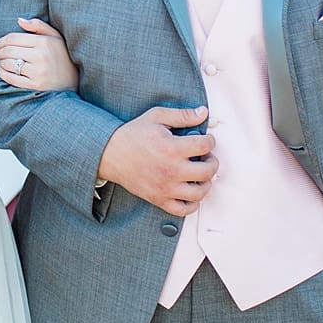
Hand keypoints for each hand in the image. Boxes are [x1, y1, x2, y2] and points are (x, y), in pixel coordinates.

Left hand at [0, 17, 78, 91]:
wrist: (73, 81)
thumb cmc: (62, 56)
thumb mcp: (55, 36)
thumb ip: (37, 25)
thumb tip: (19, 20)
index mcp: (44, 42)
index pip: (14, 38)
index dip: (2, 40)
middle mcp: (40, 56)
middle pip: (9, 51)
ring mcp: (38, 72)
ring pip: (9, 64)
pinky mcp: (35, 85)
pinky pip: (12, 78)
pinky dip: (2, 74)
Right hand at [96, 106, 216, 216]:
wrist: (110, 154)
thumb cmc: (132, 135)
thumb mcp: (157, 117)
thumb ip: (182, 115)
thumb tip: (202, 113)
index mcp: (171, 148)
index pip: (205, 146)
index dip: (210, 140)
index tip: (206, 140)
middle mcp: (170, 170)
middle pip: (207, 170)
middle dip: (212, 161)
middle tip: (206, 157)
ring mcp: (165, 187)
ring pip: (200, 192)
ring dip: (206, 182)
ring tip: (200, 174)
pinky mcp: (159, 199)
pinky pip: (184, 210)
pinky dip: (193, 203)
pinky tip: (191, 191)